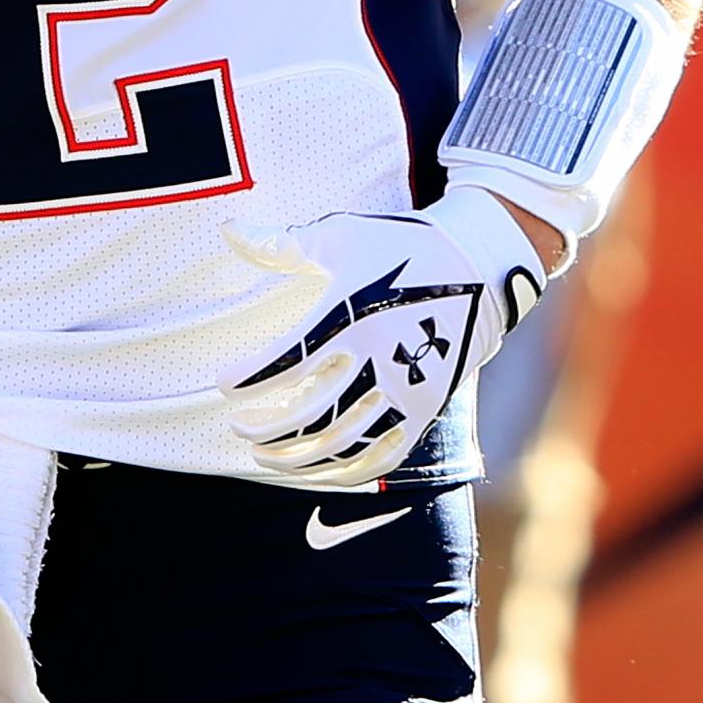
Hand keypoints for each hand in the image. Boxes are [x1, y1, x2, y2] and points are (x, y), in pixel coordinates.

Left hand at [213, 188, 547, 488]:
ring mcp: (407, 391)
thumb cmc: (399, 245)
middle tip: (238, 427)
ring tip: (262, 455)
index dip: (251, 378)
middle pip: (311, 412)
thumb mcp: (339, 236)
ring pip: (342, 442)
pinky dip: (343, 472)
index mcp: (351, 316)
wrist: (480, 267)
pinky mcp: (426, 411)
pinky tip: (312, 473)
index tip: (222, 385)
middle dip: (266, 427)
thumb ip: (280, 244)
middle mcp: (379, 359)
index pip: (288, 359)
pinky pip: (381, 457)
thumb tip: (227, 229)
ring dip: (297, 456)